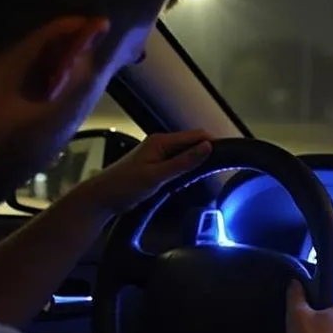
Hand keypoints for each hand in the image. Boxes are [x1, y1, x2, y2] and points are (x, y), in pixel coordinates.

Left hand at [74, 130, 212, 217]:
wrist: (103, 197)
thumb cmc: (125, 186)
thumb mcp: (157, 175)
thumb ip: (183, 162)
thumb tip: (207, 147)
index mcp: (161, 141)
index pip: (196, 135)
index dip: (214, 143)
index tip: (229, 154)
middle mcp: (160, 144)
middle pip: (193, 142)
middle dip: (208, 152)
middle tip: (224, 166)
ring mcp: (158, 154)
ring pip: (186, 153)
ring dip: (198, 161)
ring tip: (211, 172)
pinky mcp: (156, 165)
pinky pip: (179, 162)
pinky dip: (188, 169)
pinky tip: (192, 178)